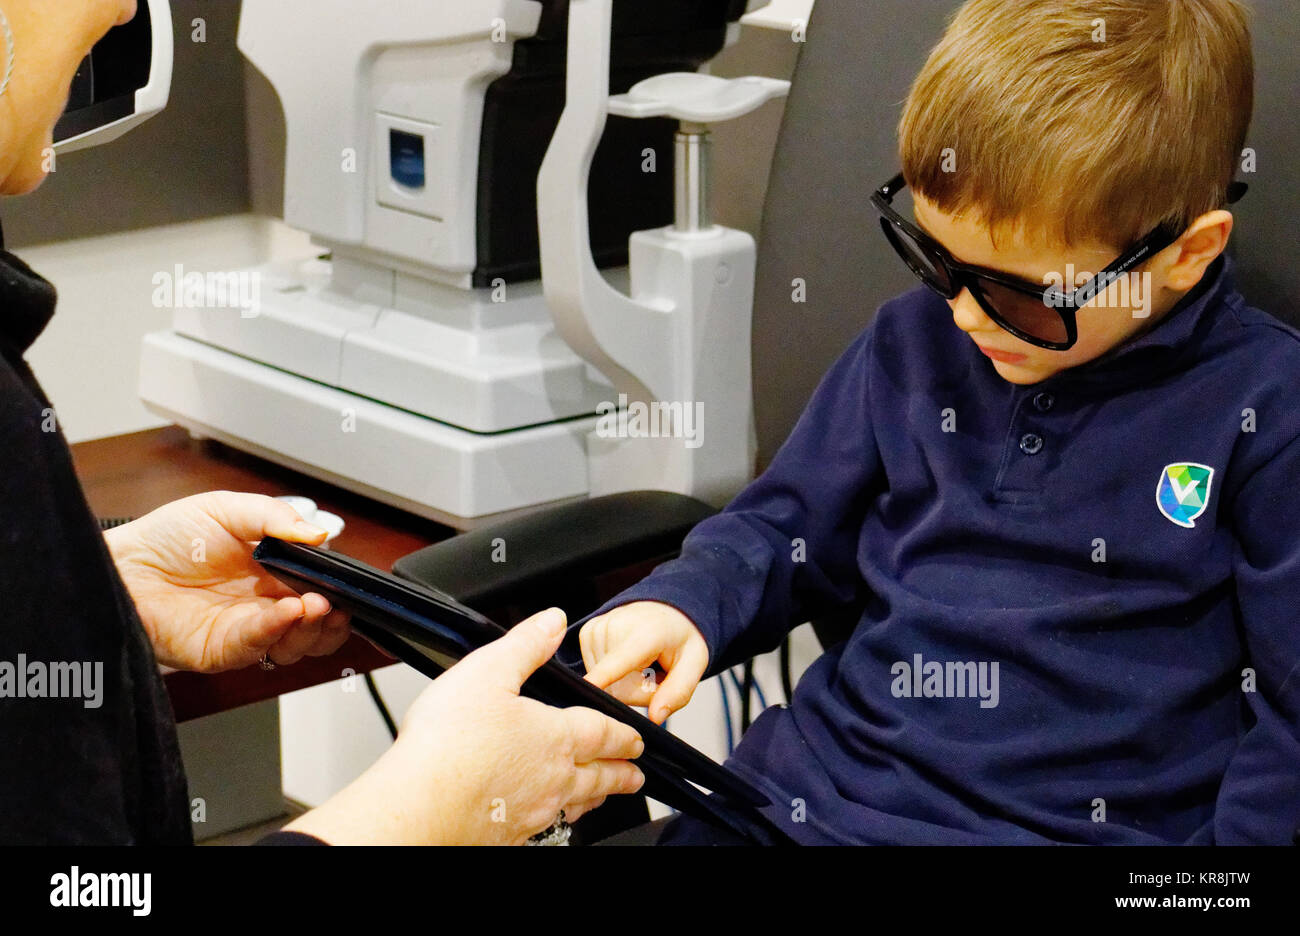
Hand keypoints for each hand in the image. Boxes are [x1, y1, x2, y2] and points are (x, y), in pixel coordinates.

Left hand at [105, 491, 349, 671]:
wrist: (121, 565)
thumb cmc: (167, 537)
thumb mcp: (227, 510)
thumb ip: (275, 518)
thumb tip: (321, 532)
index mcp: (275, 573)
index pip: (321, 589)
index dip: (338, 590)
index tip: (346, 582)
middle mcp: (265, 606)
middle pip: (318, 625)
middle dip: (335, 618)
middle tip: (336, 602)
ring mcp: (246, 631)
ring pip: (296, 645)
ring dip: (313, 630)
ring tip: (314, 605)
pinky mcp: (222, 650)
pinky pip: (258, 647)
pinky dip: (276, 631)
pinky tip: (285, 612)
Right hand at [285, 608, 645, 844]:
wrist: (420, 806)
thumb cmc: (449, 743)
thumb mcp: (488, 672)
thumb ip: (526, 645)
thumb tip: (552, 622)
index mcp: (555, 737)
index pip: (604, 733)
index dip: (624, 734)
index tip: (637, 738)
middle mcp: (552, 780)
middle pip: (600, 776)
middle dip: (621, 773)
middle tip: (636, 775)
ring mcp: (532, 813)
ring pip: (577, 805)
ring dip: (596, 798)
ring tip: (602, 797)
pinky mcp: (507, 836)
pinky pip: (546, 830)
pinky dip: (558, 822)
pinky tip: (549, 819)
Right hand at [580, 601, 708, 723]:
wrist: (665, 612)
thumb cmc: (679, 638)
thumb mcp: (695, 663)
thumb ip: (678, 691)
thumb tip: (655, 717)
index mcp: (647, 632)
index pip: (621, 660)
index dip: (603, 676)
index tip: (586, 687)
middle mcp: (616, 625)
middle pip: (618, 688)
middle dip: (638, 691)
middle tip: (655, 672)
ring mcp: (597, 628)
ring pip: (604, 684)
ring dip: (625, 682)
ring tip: (642, 662)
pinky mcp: (586, 633)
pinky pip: (595, 674)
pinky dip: (612, 673)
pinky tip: (626, 658)